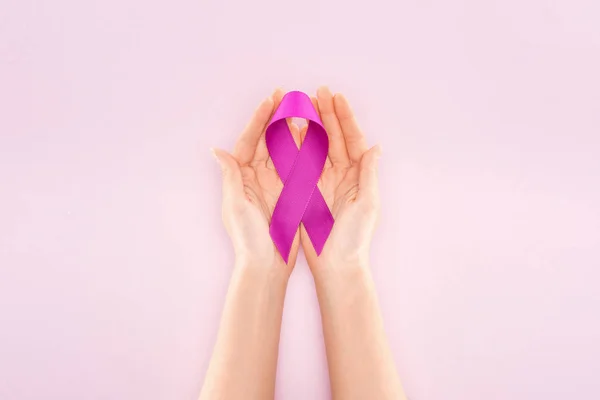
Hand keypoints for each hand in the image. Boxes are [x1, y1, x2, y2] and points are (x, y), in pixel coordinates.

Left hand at [212, 89, 301, 272]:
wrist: (266, 265)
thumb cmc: (247, 238)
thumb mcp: (235, 206)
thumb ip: (230, 177)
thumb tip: (217, 151)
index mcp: (242, 177)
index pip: (250, 140)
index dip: (260, 119)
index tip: (271, 100)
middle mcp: (258, 177)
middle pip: (268, 140)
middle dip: (277, 117)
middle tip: (288, 96)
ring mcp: (276, 184)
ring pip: (285, 149)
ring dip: (293, 129)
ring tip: (303, 109)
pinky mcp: (291, 194)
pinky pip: (299, 167)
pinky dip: (306, 150)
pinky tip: (314, 135)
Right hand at [301, 87, 380, 271]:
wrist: (335, 264)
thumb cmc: (354, 238)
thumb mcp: (367, 204)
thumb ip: (369, 174)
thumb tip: (375, 146)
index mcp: (358, 175)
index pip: (352, 139)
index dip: (345, 117)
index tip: (336, 97)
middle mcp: (341, 174)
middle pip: (333, 137)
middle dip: (327, 114)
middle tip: (318, 91)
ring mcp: (322, 181)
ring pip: (316, 146)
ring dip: (311, 124)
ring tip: (303, 103)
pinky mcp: (306, 191)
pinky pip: (300, 163)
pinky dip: (295, 146)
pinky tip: (290, 129)